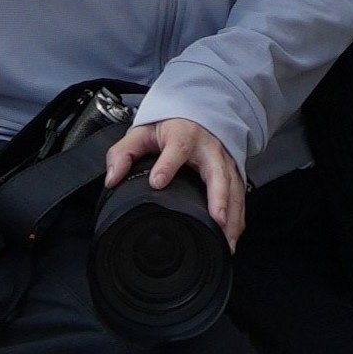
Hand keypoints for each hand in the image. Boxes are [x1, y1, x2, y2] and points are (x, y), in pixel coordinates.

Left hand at [101, 113, 250, 247]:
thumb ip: (123, 154)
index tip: (157, 182)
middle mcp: (209, 148)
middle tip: (217, 218)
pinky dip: (238, 217)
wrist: (195, 114)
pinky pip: (239, 195)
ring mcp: (224, 161)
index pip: (176, 148)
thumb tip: (112, 178)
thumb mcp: (142, 134)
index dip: (167, 165)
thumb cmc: (169, 128)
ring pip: (233, 187)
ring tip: (226, 239)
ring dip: (232, 214)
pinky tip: (232, 236)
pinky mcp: (233, 172)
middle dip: (219, 196)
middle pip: (217, 172)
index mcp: (183, 135)